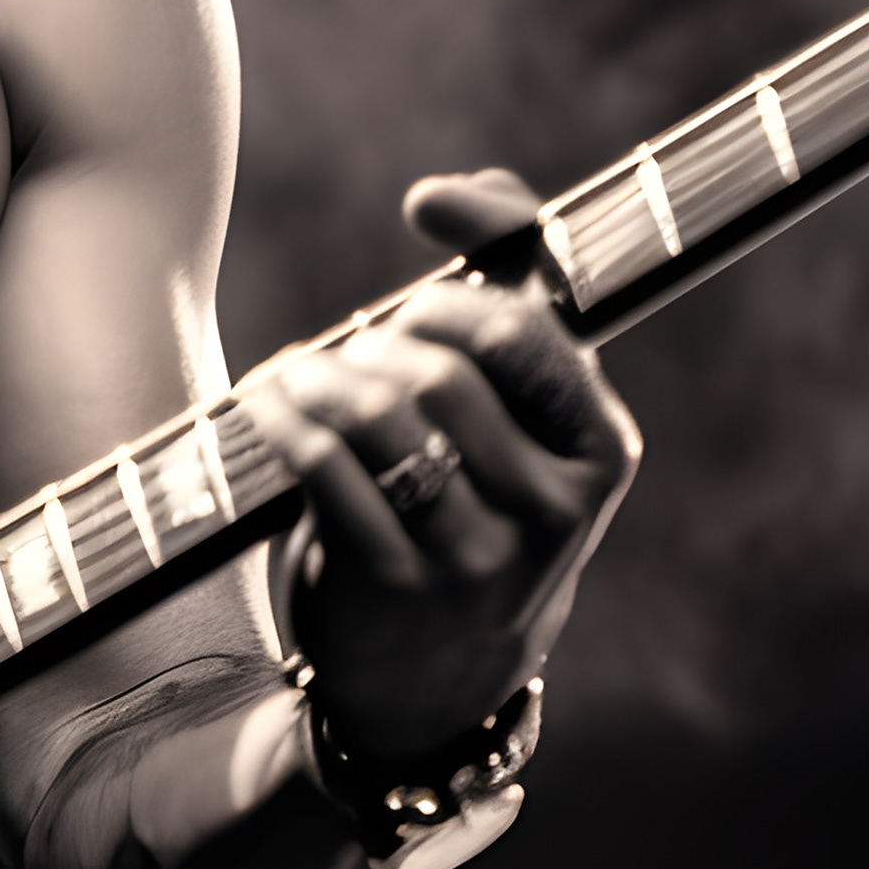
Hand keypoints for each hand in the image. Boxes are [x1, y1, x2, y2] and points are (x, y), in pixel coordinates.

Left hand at [245, 168, 641, 759]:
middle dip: (382, 339)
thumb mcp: (524, 408)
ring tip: (298, 374)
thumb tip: (441, 195)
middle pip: (440, 368)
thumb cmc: (481, 496)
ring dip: (317, 374)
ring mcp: (474, 553)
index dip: (458, 278)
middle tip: (360, 351)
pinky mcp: (394, 583)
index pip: (526, 330)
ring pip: (379, 413)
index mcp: (602, 451)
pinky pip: (324, 467)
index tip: (418, 258)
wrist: (445, 674)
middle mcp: (551, 509)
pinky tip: (266, 403)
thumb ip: (511, 275)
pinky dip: (281, 416)